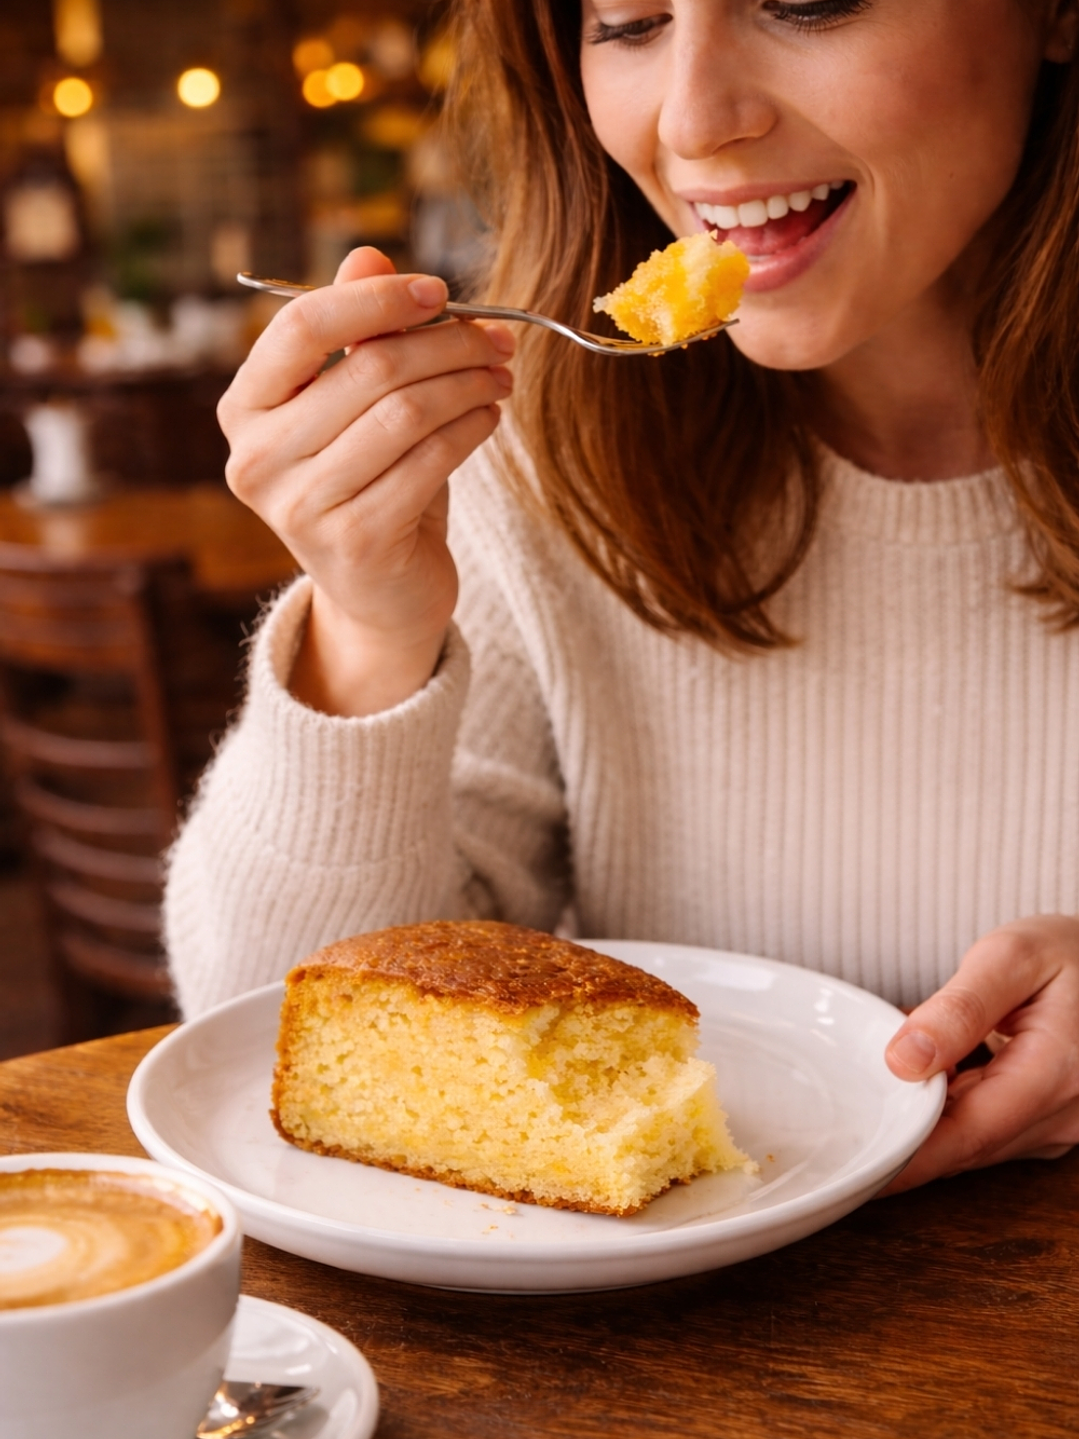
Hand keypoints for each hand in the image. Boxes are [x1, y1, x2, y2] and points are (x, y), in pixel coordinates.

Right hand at [218, 246, 514, 716]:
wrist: (380, 591)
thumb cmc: (369, 481)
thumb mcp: (357, 404)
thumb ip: (357, 332)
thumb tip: (370, 255)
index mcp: (245, 408)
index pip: (300, 327)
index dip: (375, 301)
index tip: (439, 291)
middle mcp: (256, 458)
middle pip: (369, 370)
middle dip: (446, 345)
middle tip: (496, 340)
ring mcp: (299, 506)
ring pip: (404, 414)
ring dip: (467, 385)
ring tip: (500, 376)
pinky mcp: (352, 541)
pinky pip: (427, 462)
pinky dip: (469, 430)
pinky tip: (489, 417)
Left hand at [880, 915, 1078, 1193]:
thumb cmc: (1069, 952)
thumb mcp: (1012, 957)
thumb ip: (959, 1008)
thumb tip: (902, 1059)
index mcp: (1054, 1075)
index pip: (966, 1134)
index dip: (908, 1156)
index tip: (858, 1167)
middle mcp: (1061, 1116)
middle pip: (966, 1144)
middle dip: (906, 1139)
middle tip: (844, 1128)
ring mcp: (1059, 1125)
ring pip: (975, 1140)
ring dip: (927, 1121)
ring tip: (877, 1092)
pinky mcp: (1049, 1121)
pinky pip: (988, 1128)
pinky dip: (951, 1109)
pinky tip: (925, 1078)